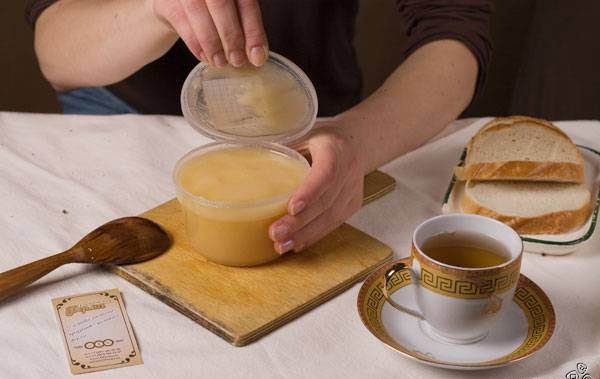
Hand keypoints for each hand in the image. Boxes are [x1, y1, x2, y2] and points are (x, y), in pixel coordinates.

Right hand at [151, 0, 267, 66]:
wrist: (175, 4)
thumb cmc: (211, 10)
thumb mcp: (233, 12)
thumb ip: (246, 27)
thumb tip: (257, 55)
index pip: (246, 2)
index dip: (253, 31)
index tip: (257, 56)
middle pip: (221, 3)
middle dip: (232, 37)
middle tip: (237, 60)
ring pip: (198, 12)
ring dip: (212, 43)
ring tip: (221, 62)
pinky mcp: (166, 2)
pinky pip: (182, 23)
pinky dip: (196, 44)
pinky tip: (205, 56)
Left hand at [268, 123, 364, 253]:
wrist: (356, 142)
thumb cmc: (323, 136)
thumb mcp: (304, 131)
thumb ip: (283, 144)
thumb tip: (245, 154)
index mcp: (335, 150)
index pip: (326, 174)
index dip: (309, 192)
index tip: (291, 207)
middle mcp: (348, 172)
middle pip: (325, 202)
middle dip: (300, 221)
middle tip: (275, 233)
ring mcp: (352, 191)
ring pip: (330, 218)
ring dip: (304, 234)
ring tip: (281, 245)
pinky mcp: (352, 205)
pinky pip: (333, 223)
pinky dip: (313, 236)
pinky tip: (296, 244)